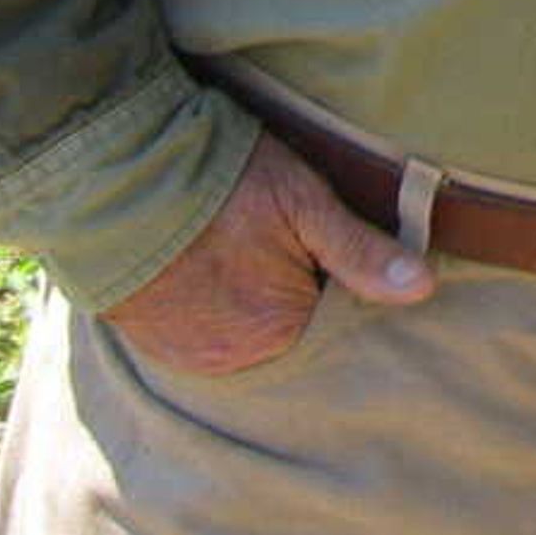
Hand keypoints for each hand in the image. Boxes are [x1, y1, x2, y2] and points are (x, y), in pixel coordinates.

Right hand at [100, 134, 433, 374]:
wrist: (110, 173)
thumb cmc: (218, 178)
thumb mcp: (302, 200)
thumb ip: (361, 251)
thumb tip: (425, 288)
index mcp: (282, 332)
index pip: (337, 323)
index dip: (342, 285)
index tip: (331, 251)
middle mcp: (235, 361)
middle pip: (291, 334)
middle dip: (299, 300)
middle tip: (283, 250)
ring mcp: (189, 357)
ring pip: (247, 338)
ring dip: (254, 309)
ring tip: (245, 258)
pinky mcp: (152, 344)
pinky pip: (202, 340)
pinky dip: (214, 314)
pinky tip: (213, 276)